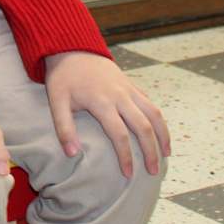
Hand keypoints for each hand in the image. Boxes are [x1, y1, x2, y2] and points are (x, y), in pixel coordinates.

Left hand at [42, 52, 170, 179]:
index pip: (119, 135)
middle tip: (154, 172)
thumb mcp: (56, 101)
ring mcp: (129, 89)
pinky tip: (160, 133)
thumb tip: (72, 154)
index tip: (128, 174)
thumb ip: (64, 128)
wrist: (73, 48)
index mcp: (102, 102)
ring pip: (154, 114)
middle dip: (151, 151)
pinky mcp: (132, 85)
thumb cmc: (63, 78)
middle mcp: (120, 96)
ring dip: (162, 135)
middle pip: (143, 127)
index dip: (126, 156)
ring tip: (166, 154)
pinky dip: (158, 120)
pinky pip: (150, 104)